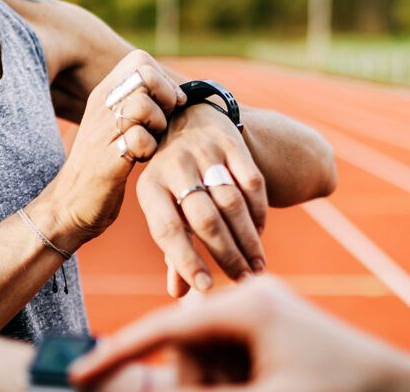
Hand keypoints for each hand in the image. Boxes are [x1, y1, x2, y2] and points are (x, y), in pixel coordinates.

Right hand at [37, 50, 184, 249]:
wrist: (69, 206)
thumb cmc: (104, 166)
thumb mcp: (116, 126)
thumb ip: (138, 104)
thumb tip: (178, 93)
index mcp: (103, 95)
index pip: (140, 59)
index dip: (163, 78)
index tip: (168, 104)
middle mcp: (101, 107)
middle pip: (144, 75)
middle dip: (164, 98)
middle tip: (161, 123)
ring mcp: (101, 132)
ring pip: (142, 105)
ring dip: (158, 125)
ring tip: (150, 142)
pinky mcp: (107, 160)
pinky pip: (140, 139)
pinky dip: (149, 150)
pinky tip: (141, 160)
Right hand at [70, 275, 398, 391]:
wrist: (402, 390)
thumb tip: (137, 391)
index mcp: (245, 304)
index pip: (164, 330)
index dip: (118, 358)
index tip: (77, 377)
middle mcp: (250, 295)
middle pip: (185, 349)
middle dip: (197, 385)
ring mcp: (261, 310)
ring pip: (206, 359)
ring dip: (217, 386)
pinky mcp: (271, 327)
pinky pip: (228, 359)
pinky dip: (233, 383)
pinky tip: (263, 390)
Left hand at [138, 103, 267, 294]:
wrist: (187, 116)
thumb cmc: (172, 179)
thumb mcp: (163, 206)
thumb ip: (172, 248)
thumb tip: (179, 293)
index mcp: (149, 186)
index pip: (166, 229)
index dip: (185, 260)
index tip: (205, 288)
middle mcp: (174, 166)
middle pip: (204, 218)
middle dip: (227, 255)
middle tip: (242, 279)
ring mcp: (203, 151)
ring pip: (231, 202)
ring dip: (248, 239)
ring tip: (257, 266)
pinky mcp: (230, 141)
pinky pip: (251, 181)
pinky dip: (258, 211)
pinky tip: (260, 233)